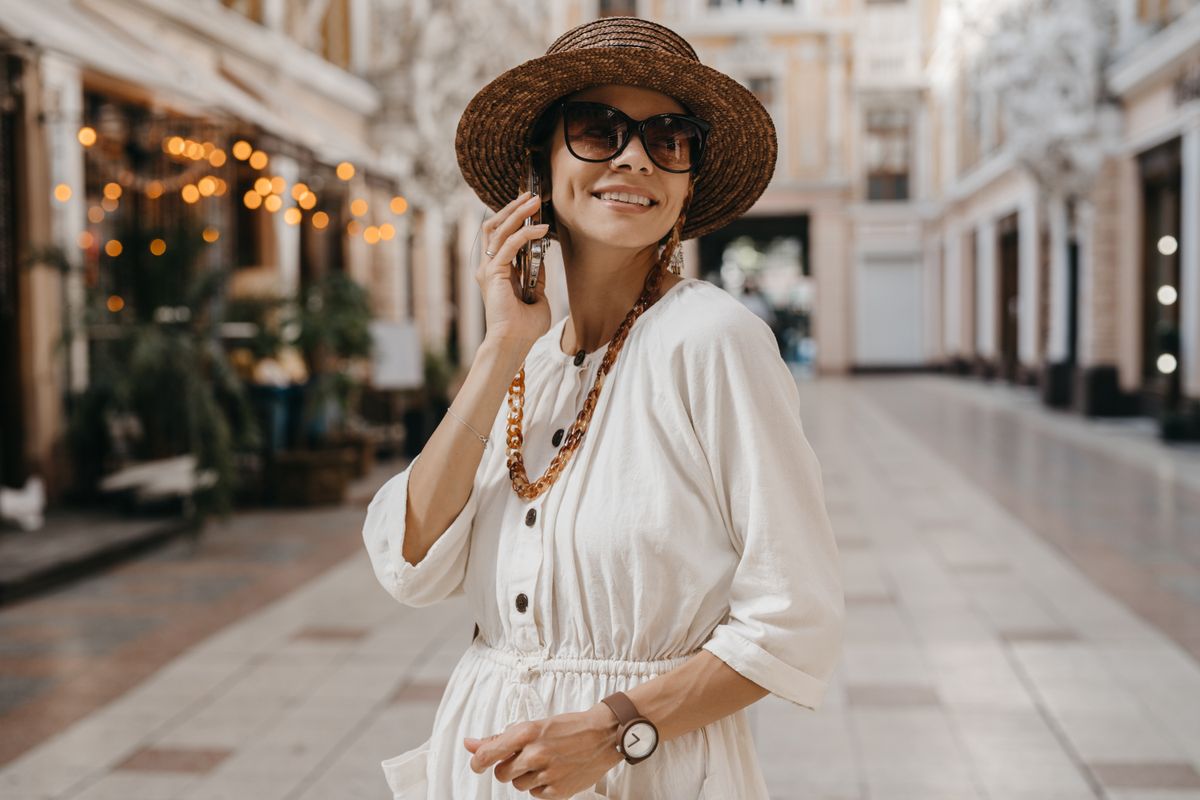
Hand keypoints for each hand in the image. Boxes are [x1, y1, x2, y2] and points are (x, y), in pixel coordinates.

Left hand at [464, 704, 623, 798]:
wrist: (604, 735)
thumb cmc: (568, 727)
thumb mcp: (533, 725)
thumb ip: (500, 738)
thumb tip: (470, 744)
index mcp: (526, 732)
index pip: (488, 754)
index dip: (478, 761)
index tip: (477, 764)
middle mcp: (535, 754)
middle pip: (502, 774)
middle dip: (510, 767)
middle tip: (527, 757)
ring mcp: (547, 774)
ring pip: (518, 785)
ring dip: (527, 776)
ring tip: (546, 762)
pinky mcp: (557, 791)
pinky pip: (535, 794)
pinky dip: (542, 786)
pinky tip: (555, 772)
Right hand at [477, 190, 551, 347]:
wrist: (514, 343)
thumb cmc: (525, 327)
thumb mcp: (537, 296)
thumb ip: (536, 277)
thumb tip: (541, 260)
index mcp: (497, 271)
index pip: (501, 236)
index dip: (515, 218)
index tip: (532, 206)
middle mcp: (489, 266)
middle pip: (495, 226)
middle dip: (513, 208)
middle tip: (532, 195)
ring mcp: (489, 268)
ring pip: (499, 230)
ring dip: (517, 213)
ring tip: (535, 201)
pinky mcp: (494, 273)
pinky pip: (510, 246)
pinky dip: (526, 234)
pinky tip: (542, 229)